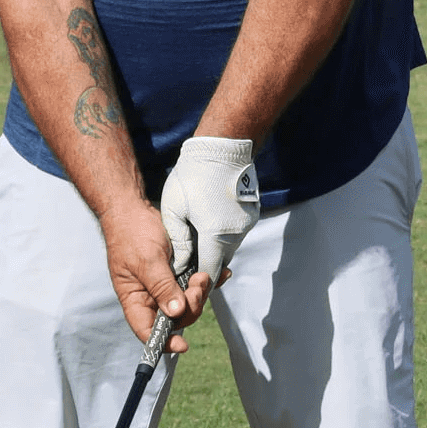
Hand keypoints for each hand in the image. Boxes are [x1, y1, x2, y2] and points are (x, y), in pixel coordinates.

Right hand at [103, 199, 211, 349]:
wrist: (134, 208)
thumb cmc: (131, 233)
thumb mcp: (147, 261)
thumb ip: (162, 287)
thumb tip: (175, 313)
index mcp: (136, 300)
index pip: (147, 330)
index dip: (164, 342)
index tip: (182, 345)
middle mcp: (151, 297)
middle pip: (175, 319)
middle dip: (191, 307)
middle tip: (198, 284)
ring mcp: (166, 286)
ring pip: (188, 303)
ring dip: (200, 293)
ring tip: (203, 275)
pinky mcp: (178, 273)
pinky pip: (195, 286)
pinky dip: (208, 283)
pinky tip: (219, 274)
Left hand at [161, 134, 259, 286]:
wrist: (223, 147)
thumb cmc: (193, 175)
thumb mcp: (174, 209)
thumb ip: (179, 242)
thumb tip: (180, 265)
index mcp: (216, 234)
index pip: (210, 271)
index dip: (197, 279)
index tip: (186, 280)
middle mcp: (236, 233)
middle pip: (221, 261)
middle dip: (206, 263)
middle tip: (188, 258)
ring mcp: (247, 224)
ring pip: (229, 247)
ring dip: (215, 247)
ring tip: (197, 235)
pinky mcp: (252, 214)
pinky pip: (236, 233)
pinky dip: (224, 233)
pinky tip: (210, 220)